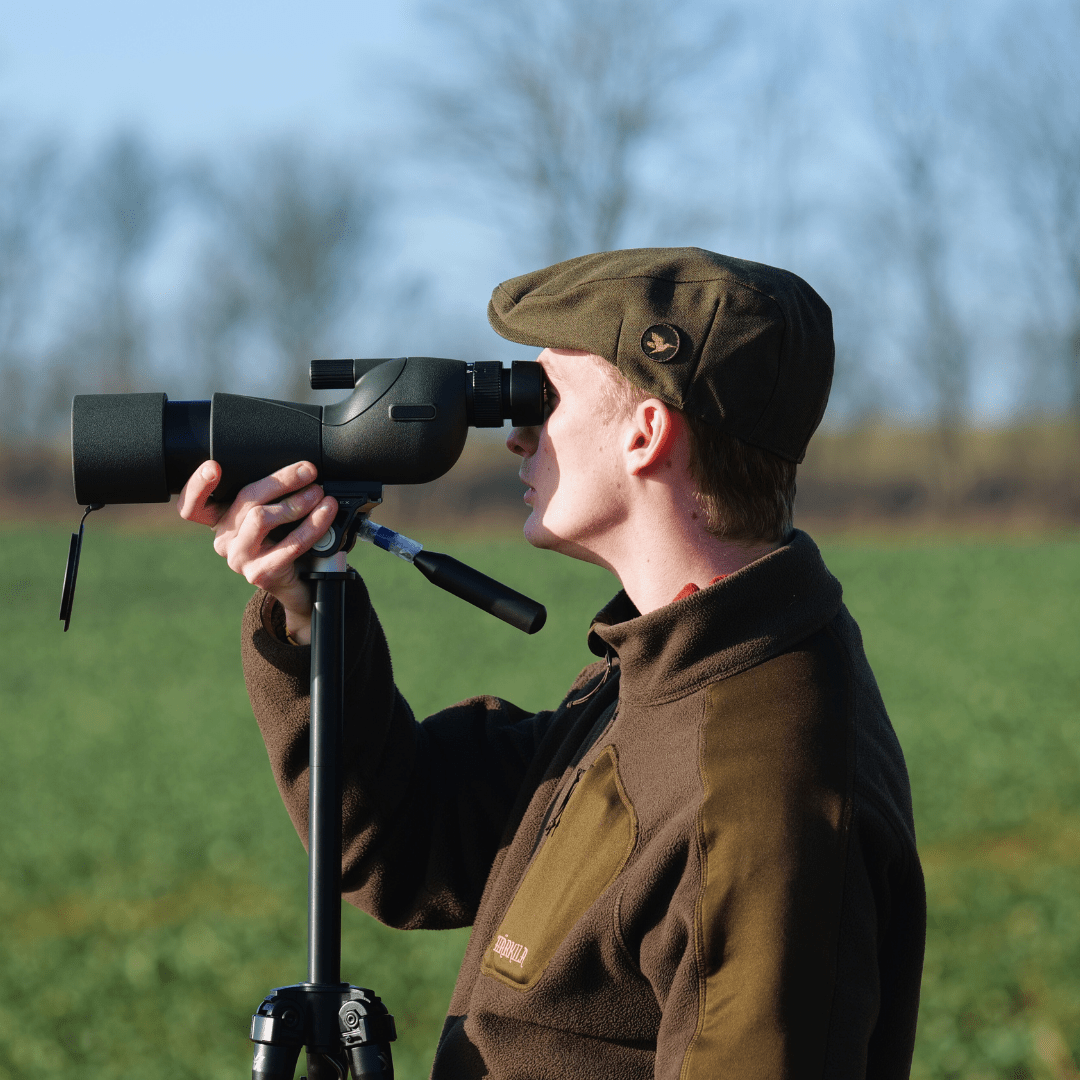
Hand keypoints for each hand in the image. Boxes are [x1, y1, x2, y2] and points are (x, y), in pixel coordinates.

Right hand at [177, 460, 337, 643]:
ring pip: (262, 518)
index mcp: (220, 521)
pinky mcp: (261, 573)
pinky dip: (314, 524)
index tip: (213, 466)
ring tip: (319, 493)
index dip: (197, 486)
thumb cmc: (286, 542)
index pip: (193, 506)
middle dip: (281, 480)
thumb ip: (271, 496)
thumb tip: (301, 470)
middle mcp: (224, 540)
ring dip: (296, 502)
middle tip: (309, 471)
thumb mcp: (273, 517)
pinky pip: (290, 543)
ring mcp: (240, 559)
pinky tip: (326, 511)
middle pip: (244, 500)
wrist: (301, 585)